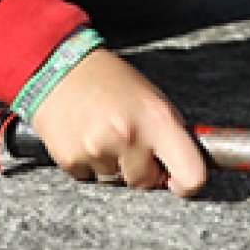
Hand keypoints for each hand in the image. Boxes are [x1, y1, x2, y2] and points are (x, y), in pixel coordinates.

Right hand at [28, 48, 206, 196]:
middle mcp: (128, 136)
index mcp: (157, 119)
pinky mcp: (71, 160)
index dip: (187, 183)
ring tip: (103, 133)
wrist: (58, 67)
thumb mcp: (151, 98)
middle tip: (130, 142)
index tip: (178, 180)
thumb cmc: (110, 79)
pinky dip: (90, 164)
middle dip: (142, 169)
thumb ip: (169, 133)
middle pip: (146, 183)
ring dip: (113, 165)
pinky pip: (90, 178)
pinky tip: (85, 137)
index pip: (191, 175)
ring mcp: (97, 150)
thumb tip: (185, 167)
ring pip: (116, 181)